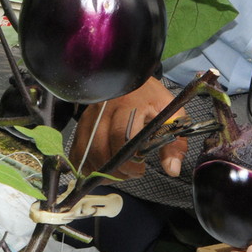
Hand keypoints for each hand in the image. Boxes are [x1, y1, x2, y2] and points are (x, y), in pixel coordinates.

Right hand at [68, 77, 185, 180]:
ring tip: (117, 172)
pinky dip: (86, 164)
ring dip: (100, 169)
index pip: (123, 136)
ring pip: (87, 150)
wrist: (132, 78)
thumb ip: (174, 143)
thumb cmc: (152, 98)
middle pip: (100, 147)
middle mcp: (106, 108)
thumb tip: (172, 170)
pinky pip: (77, 148)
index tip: (140, 170)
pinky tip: (100, 168)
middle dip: (115, 169)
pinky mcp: (82, 121)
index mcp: (131, 104)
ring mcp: (91, 115)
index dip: (129, 160)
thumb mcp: (171, 115)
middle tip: (129, 173)